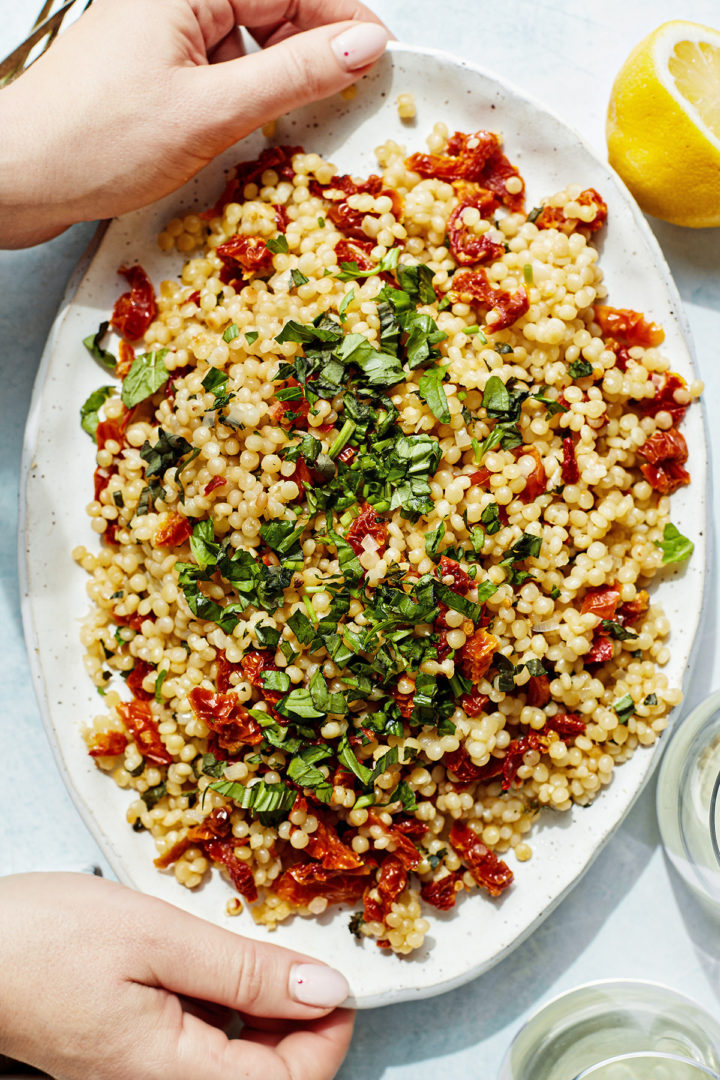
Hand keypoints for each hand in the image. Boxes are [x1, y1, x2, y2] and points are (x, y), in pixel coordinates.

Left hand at [0, 0, 389, 246]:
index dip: (343, 18)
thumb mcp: (213, 111)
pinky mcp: (150, 67)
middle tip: (343, 100)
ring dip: (275, 79)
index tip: (381, 58)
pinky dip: (241, 96)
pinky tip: (245, 130)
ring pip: (246, 41)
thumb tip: (363, 45)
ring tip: (290, 124)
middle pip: (270, 8)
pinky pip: (217, 68)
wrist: (18, 178)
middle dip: (311, 51)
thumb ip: (294, 75)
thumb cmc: (95, 142)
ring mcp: (159, 30)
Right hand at [0, 872, 353, 1079]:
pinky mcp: (133, 1053)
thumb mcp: (158, 937)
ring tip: (260, 944)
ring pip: (239, 1057)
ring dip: (267, 1006)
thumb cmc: (46, 940)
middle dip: (302, 1019)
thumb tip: (328, 990)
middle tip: (300, 949)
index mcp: (175, 1076)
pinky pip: (204, 1042)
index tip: (338, 975)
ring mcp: (146, 1074)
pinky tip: (216, 956)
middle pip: (269, 1076)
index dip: (330, 1034)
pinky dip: (228, 1000)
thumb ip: (245, 971)